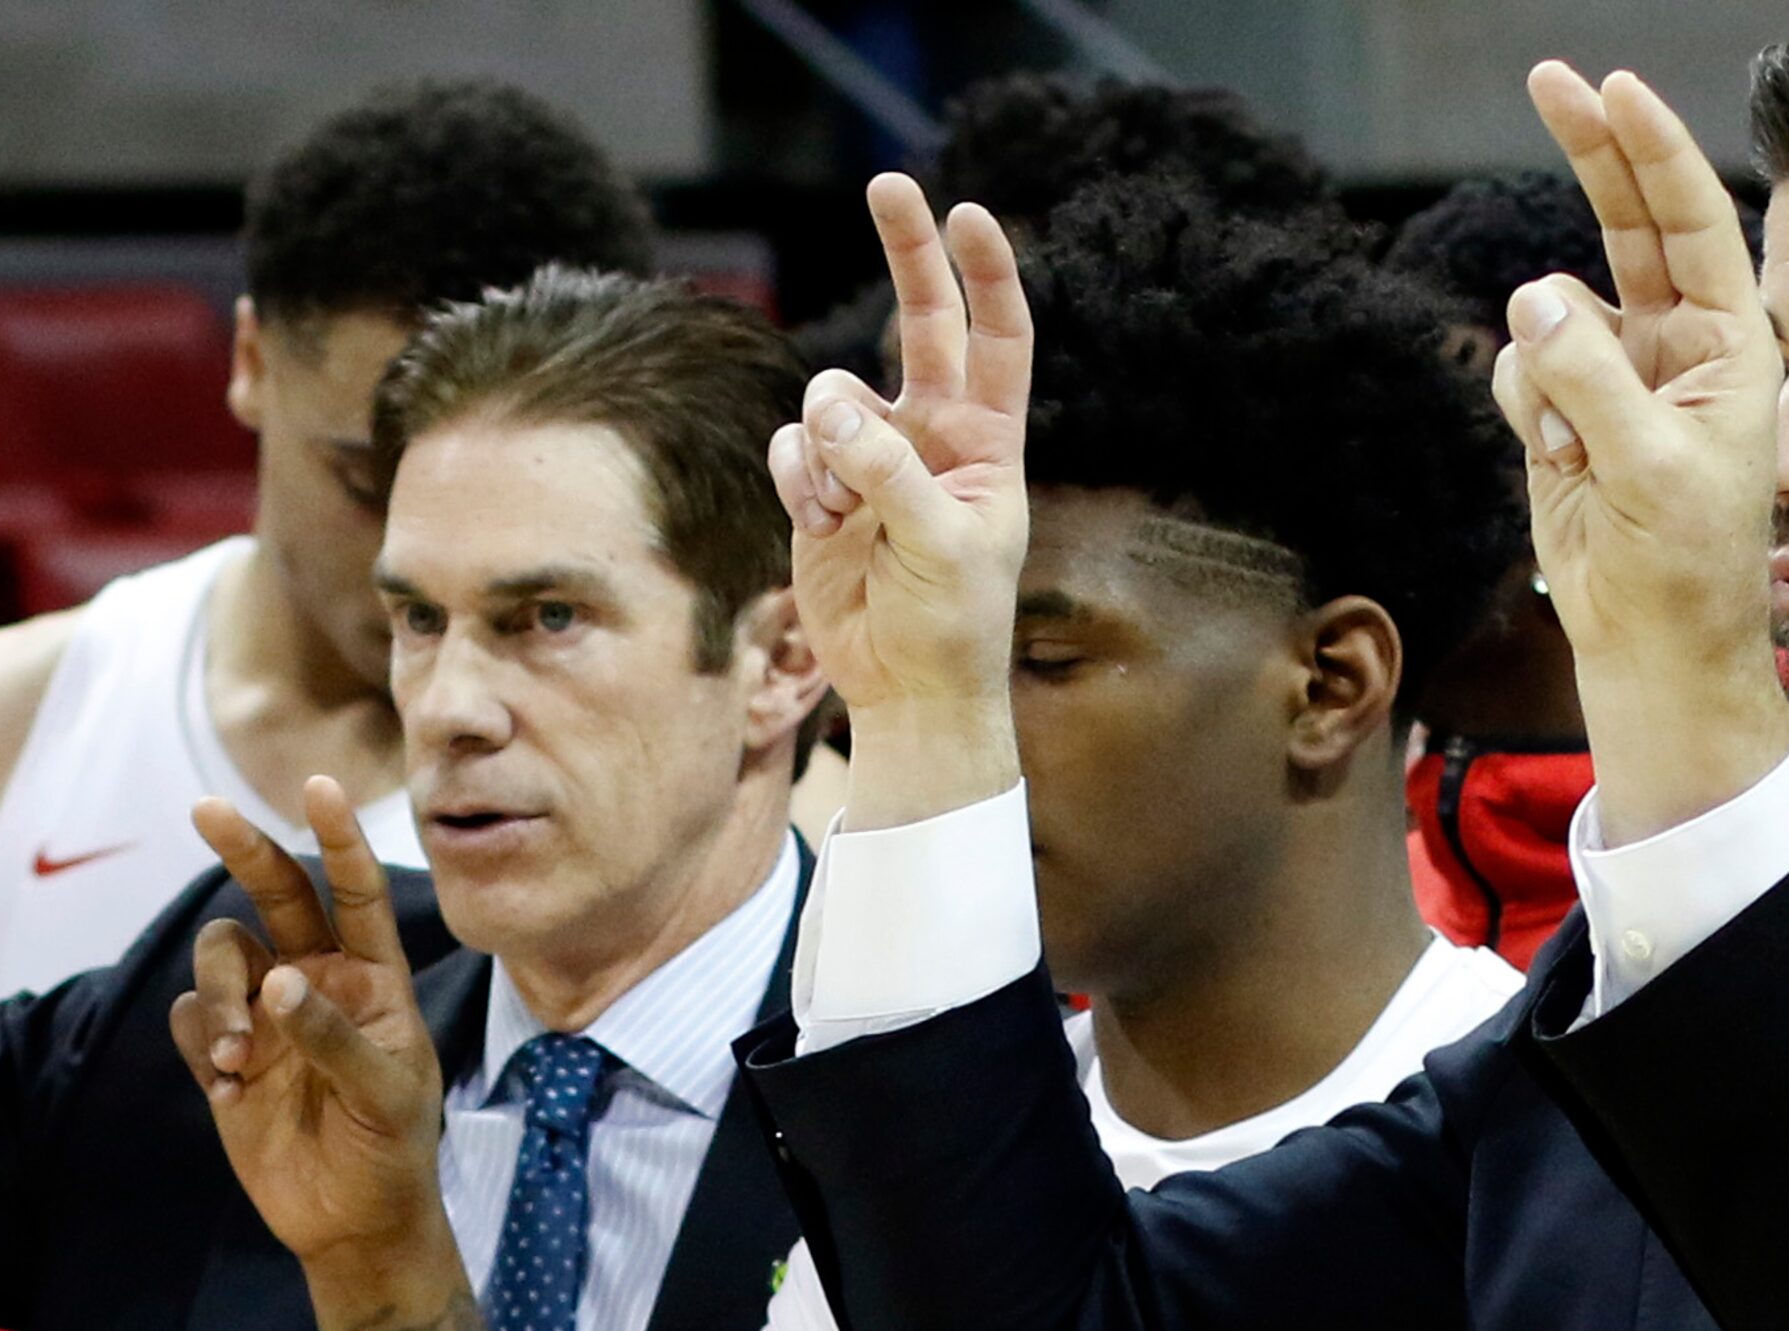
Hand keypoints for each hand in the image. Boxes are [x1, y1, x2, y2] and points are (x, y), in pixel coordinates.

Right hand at [172, 779, 446, 1266]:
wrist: (353, 1224)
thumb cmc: (392, 1151)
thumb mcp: (386, 1095)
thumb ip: (336, 1037)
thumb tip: (278, 983)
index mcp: (371, 976)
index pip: (358, 892)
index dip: (341, 838)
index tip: (321, 786)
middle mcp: (315, 978)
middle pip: (274, 892)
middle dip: (243, 847)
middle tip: (208, 809)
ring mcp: (266, 1013)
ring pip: (221, 955)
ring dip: (221, 994)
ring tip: (241, 1060)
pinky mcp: (226, 1054)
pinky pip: (192, 1018)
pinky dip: (205, 1044)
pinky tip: (233, 1093)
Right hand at [767, 174, 1031, 827]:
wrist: (906, 690)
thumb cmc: (951, 621)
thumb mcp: (939, 543)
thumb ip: (888, 471)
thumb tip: (828, 409)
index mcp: (987, 441)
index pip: (996, 337)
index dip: (984, 275)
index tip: (968, 216)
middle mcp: (930, 435)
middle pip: (917, 323)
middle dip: (906, 254)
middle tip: (890, 182)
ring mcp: (870, 459)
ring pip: (829, 397)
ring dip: (826, 448)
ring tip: (842, 515)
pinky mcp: (818, 491)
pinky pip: (791, 446)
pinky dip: (796, 479)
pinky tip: (817, 524)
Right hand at [1497, 63, 1788, 841]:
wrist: (1644, 634)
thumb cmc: (1683, 556)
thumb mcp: (1651, 463)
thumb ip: (1590, 376)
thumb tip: (1534, 296)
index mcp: (1731, 341)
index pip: (1692, 222)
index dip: (1652, 152)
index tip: (1611, 91)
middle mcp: (1673, 341)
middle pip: (1627, 223)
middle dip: (1592, 155)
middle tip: (1552, 80)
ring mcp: (1612, 372)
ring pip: (1550, 315)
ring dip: (1548, 376)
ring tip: (1575, 452)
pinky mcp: (1558, 411)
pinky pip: (1517, 371)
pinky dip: (1522, 410)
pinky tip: (1555, 461)